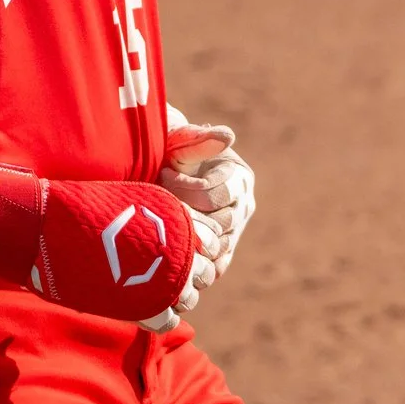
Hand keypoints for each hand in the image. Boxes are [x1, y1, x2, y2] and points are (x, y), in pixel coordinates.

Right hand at [0, 169, 221, 327]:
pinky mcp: (144, 302)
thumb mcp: (128, 200)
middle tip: (165, 275)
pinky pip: (169, 319)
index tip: (181, 251)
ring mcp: (161, 274)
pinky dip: (160, 317)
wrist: (44, 225)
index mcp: (173, 212)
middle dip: (191, 275)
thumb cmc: (80, 209)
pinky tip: (144, 307)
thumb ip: (155, 218)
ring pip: (191, 296)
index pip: (214, 236)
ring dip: (178, 297)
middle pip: (205, 269)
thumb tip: (176, 236)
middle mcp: (175, 243)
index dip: (202, 247)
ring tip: (154, 291)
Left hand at [159, 121, 255, 284]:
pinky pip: (215, 267)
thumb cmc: (171, 152)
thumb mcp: (182, 142)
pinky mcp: (222, 251)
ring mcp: (234, 231)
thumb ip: (200, 140)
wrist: (163, 172)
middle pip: (219, 225)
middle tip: (161, 206)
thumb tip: (228, 136)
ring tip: (163, 227)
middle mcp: (244, 206)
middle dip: (186, 216)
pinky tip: (174, 259)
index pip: (215, 194)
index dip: (185, 188)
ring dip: (190, 242)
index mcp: (240, 178)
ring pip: (219, 248)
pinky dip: (198, 267)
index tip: (163, 175)